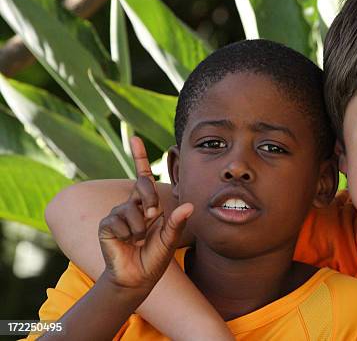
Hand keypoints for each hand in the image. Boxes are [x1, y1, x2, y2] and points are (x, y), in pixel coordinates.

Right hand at [98, 136, 192, 289]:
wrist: (138, 277)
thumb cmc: (155, 257)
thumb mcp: (170, 238)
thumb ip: (177, 221)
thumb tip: (190, 205)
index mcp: (148, 204)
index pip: (142, 176)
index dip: (138, 156)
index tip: (134, 138)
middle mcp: (132, 205)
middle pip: (142, 186)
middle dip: (150, 199)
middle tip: (153, 216)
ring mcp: (117, 214)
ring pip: (131, 208)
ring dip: (141, 226)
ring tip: (140, 239)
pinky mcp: (106, 225)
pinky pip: (118, 220)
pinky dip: (128, 232)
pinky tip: (127, 241)